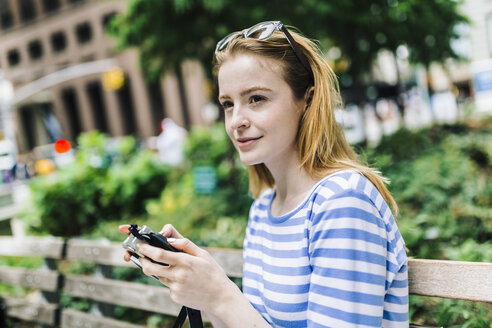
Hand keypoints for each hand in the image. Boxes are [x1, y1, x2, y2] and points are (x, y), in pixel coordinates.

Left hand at [118, 224, 234, 313]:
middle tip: (143, 257)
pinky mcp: (175, 296)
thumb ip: (186, 244)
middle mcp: (178, 275)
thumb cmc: (213, 273)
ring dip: (159, 271)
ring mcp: (176, 287)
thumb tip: (170, 239)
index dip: (146, 248)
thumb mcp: (203, 255)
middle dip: (143, 261)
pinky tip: (184, 282)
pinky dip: (171, 281)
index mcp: (185, 262)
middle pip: (150, 268)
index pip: (159, 254)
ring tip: (173, 269)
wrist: (220, 297)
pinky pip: (167, 286)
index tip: (140, 245)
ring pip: (158, 277)